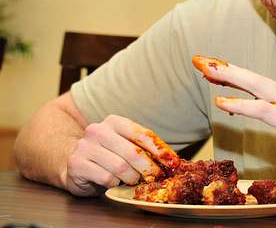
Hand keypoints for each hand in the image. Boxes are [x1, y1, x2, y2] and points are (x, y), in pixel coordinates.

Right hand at [64, 115, 178, 195]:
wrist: (74, 163)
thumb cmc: (106, 155)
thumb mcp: (125, 145)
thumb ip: (143, 147)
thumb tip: (170, 159)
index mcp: (113, 121)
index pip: (142, 134)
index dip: (159, 149)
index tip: (171, 161)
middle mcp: (98, 130)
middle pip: (132, 152)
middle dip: (148, 168)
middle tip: (155, 177)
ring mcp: (85, 147)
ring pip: (120, 167)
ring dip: (131, 178)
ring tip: (133, 180)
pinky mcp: (77, 164)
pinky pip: (105, 178)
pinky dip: (114, 183)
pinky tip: (114, 182)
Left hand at [195, 57, 275, 183]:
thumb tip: (272, 120)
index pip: (258, 83)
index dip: (235, 75)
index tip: (214, 69)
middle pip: (253, 77)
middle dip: (225, 68)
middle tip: (201, 59)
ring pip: (255, 85)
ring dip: (228, 76)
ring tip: (205, 69)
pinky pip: (261, 109)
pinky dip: (239, 103)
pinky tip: (221, 100)